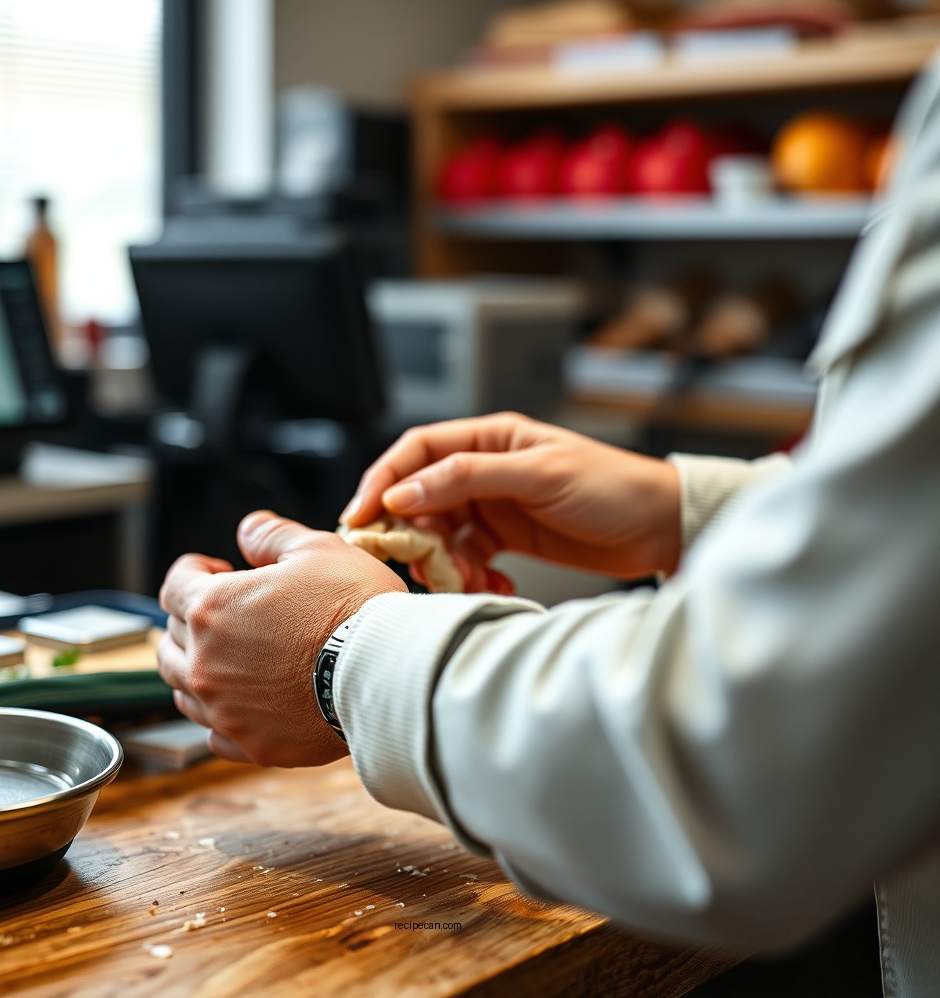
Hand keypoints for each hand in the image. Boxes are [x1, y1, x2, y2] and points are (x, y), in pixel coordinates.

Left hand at [157, 511, 406, 766]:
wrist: (388, 671)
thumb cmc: (356, 607)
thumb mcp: (317, 548)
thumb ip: (271, 535)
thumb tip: (248, 530)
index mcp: (212, 608)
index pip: (173, 585)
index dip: (193, 571)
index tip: (214, 569)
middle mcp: (205, 663)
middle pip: (171, 637)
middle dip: (194, 618)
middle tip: (231, 610)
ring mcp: (224, 710)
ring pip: (183, 688)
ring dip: (199, 666)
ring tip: (232, 654)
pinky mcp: (251, 745)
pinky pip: (214, 732)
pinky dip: (221, 713)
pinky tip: (246, 699)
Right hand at [340, 412, 681, 587]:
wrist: (660, 527)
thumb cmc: (611, 487)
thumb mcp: (538, 475)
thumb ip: (467, 478)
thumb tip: (403, 491)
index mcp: (489, 438)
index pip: (417, 452)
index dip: (382, 480)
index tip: (362, 517)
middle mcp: (485, 469)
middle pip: (422, 497)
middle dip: (414, 533)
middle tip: (418, 563)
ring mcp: (494, 505)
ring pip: (443, 533)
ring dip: (446, 561)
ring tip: (468, 579)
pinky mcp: (506, 538)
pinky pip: (468, 556)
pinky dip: (470, 573)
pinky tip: (492, 582)